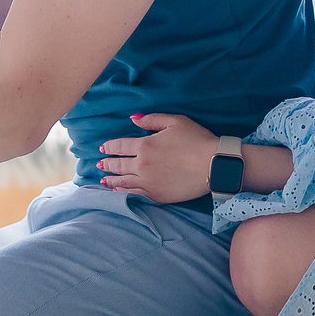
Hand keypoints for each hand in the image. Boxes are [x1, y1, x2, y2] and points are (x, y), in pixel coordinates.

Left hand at [97, 112, 218, 201]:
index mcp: (145, 145)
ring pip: (124, 182)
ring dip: (111, 180)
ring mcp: (149, 183)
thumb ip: (152, 120)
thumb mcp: (175, 121)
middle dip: (107, 163)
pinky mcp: (158, 196)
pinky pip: (135, 195)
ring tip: (103, 180)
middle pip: (119, 164)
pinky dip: (123, 192)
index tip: (102, 148)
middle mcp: (142, 165)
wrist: (215, 165)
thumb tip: (133, 119)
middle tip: (99, 164)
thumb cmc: (197, 140)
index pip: (120, 146)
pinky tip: (119, 191)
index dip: (109, 147)